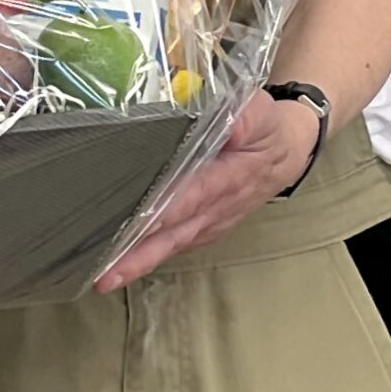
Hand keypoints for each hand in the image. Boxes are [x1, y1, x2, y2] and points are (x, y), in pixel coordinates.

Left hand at [93, 94, 317, 291]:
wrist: (285, 155)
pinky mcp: (202, 229)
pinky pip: (173, 245)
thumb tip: (231, 124)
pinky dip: (148, 257)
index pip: (194, 193)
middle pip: (176, 233)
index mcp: (231, 176)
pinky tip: (121, 265)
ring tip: (104, 278)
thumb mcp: (263, 113)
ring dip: (139, 263)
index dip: (167, 209)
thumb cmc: (266, 131)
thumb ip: (246, 117)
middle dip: (141, 253)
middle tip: (106, 272)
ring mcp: (210, 223)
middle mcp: (218, 207)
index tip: (139, 222)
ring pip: (172, 245)